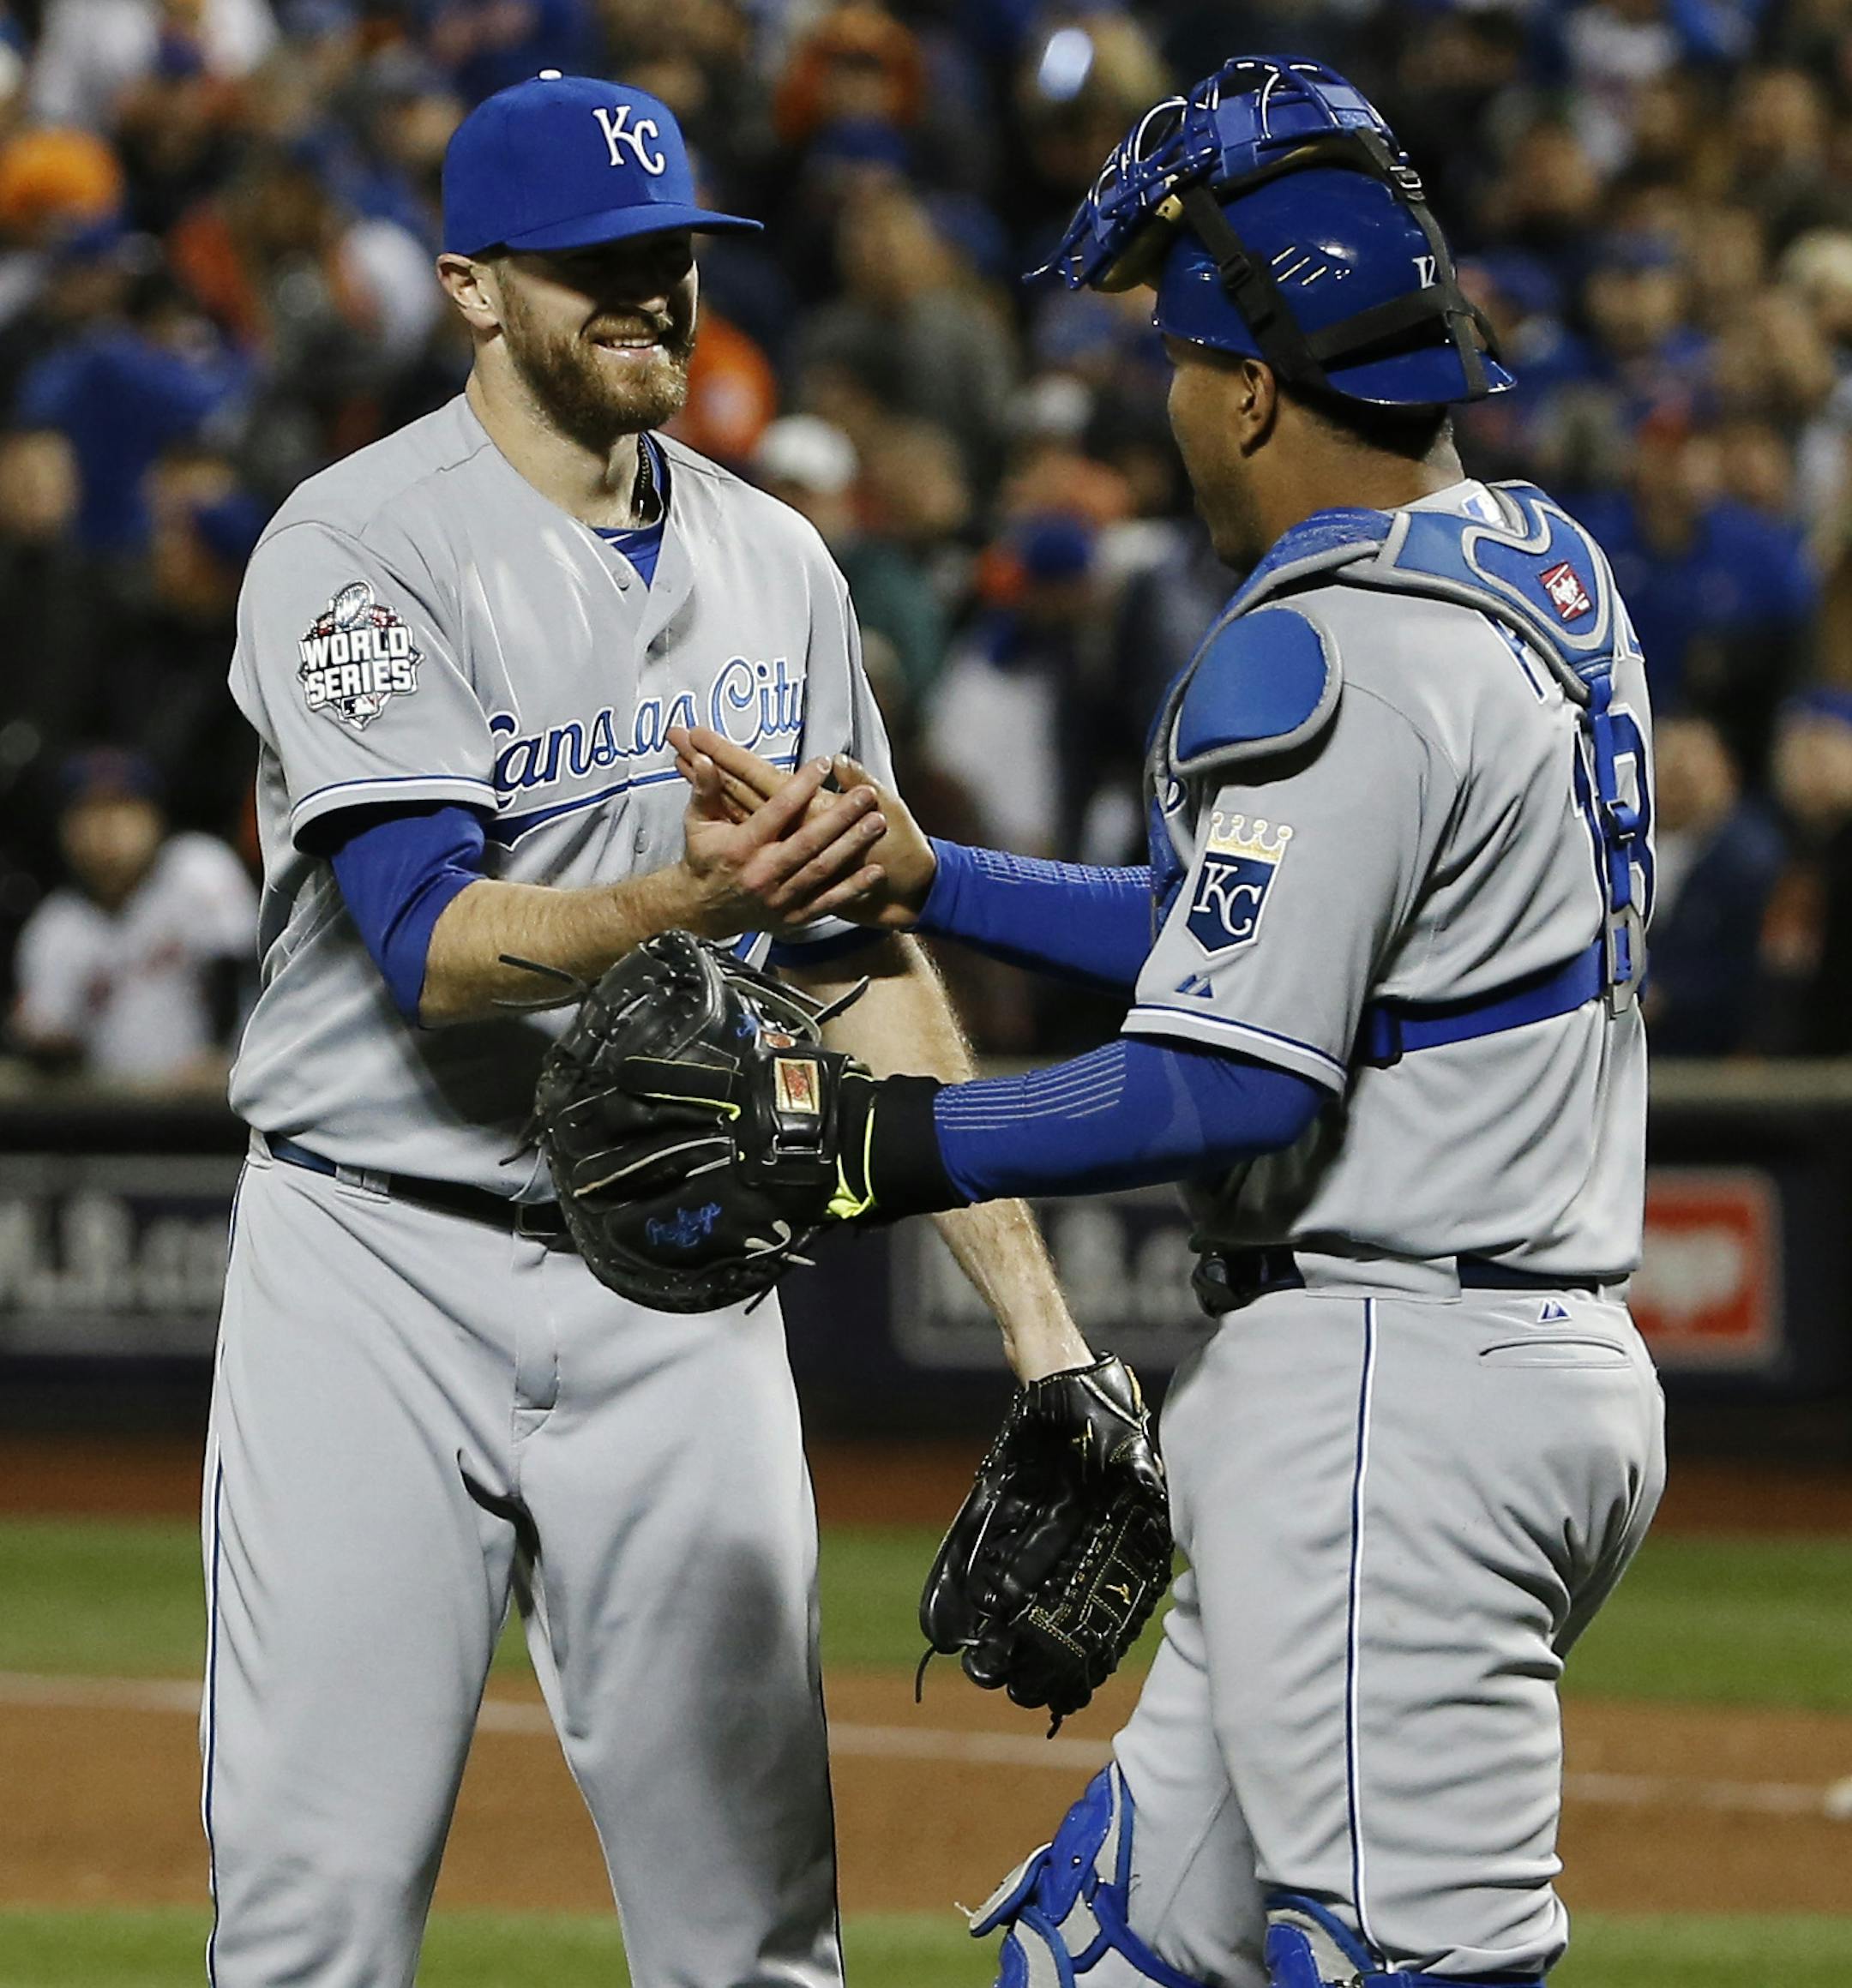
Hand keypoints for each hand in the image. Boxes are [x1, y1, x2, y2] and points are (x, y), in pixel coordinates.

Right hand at [668, 726, 936, 927]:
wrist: (702, 913)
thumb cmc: (704, 861)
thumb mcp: (697, 824)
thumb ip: (704, 791)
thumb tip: (706, 759)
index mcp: (741, 847)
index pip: (776, 811)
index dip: (801, 787)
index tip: (824, 764)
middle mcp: (763, 873)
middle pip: (808, 841)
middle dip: (840, 816)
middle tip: (865, 795)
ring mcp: (780, 898)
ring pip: (822, 869)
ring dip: (852, 846)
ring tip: (876, 823)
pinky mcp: (793, 916)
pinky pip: (827, 902)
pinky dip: (852, 889)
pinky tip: (875, 872)